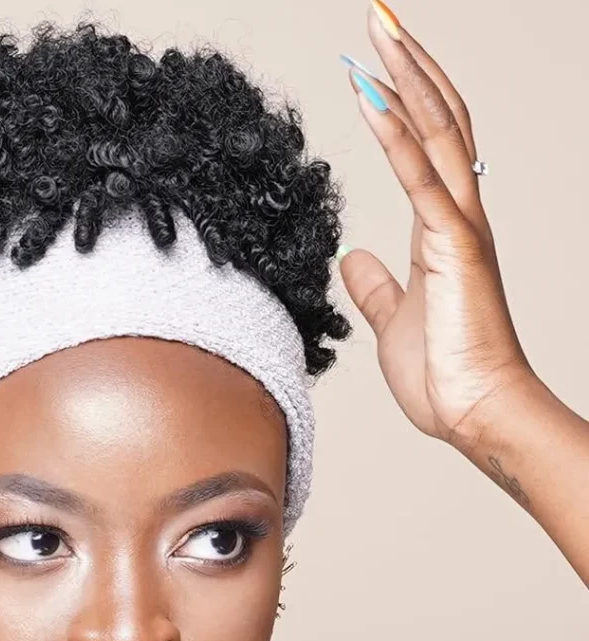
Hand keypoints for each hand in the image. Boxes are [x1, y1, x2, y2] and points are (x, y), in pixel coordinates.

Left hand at [337, 2, 532, 448]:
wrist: (475, 413)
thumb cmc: (445, 372)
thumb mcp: (394, 320)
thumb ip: (376, 286)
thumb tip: (353, 259)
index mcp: (444, 228)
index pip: (429, 142)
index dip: (404, 98)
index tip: (373, 60)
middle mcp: (458, 215)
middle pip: (440, 119)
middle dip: (408, 65)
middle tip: (379, 19)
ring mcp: (461, 227)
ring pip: (439, 132)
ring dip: (406, 79)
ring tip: (378, 31)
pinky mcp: (455, 248)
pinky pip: (423, 180)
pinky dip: (397, 137)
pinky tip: (372, 99)